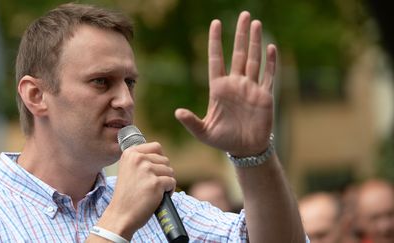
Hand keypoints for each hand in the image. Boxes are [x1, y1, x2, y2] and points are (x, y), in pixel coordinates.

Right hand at [97, 142, 175, 239]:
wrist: (120, 215)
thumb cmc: (127, 195)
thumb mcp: (128, 169)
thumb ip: (142, 159)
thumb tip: (162, 155)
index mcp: (130, 153)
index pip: (156, 147)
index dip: (159, 160)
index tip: (152, 171)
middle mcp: (138, 158)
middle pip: (165, 160)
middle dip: (163, 173)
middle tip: (151, 185)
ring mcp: (147, 170)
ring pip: (170, 171)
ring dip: (166, 182)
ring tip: (154, 191)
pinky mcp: (155, 183)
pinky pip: (172, 182)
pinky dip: (169, 191)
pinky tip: (158, 197)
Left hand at [175, 11, 276, 156]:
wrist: (246, 150)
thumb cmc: (224, 140)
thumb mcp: (204, 132)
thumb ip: (191, 122)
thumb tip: (177, 112)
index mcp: (219, 88)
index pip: (216, 59)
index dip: (216, 42)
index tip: (215, 23)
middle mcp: (235, 84)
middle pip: (238, 53)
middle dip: (240, 34)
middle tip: (243, 15)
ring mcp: (251, 88)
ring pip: (254, 59)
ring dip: (255, 41)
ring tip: (255, 23)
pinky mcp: (264, 95)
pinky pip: (268, 75)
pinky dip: (270, 62)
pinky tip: (271, 47)